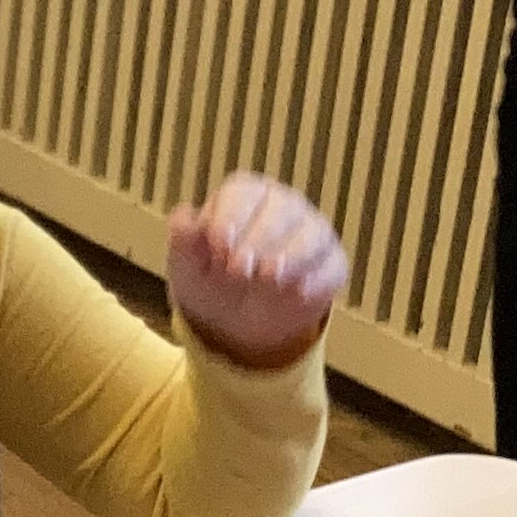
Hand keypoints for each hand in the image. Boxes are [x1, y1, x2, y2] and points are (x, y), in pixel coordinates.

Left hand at [167, 174, 347, 369]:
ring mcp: (310, 234)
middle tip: (238, 270)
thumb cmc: (210, 279)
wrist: (233, 323)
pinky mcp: (329, 266)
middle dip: (259, 239)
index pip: (244, 193)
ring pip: (312, 233)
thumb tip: (183, 217)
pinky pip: (332, 267)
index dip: (232, 216)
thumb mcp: (187, 265)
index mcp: (244, 197)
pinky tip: (297, 294)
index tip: (219, 244)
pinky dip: (317, 280)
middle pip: (281, 209)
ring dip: (291, 256)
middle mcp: (282, 207)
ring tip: (268, 278)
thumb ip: (184, 241)